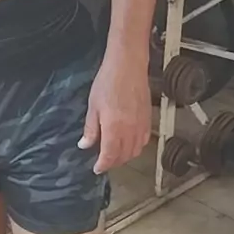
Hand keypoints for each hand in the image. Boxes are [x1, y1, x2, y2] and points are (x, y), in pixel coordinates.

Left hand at [79, 58, 150, 174]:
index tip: (96, 168)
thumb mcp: (93, 105)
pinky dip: (136, 146)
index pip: (110, 156)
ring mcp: (141, 125)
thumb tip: (85, 145)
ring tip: (115, 154)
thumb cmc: (108, 81)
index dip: (102, 165)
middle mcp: (130, 130)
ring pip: (136, 150)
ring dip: (125, 156)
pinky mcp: (148, 118)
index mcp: (114, 128)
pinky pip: (144, 140)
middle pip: (124, 156)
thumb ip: (91, 128)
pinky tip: (129, 143)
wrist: (128, 65)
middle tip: (103, 161)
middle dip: (113, 162)